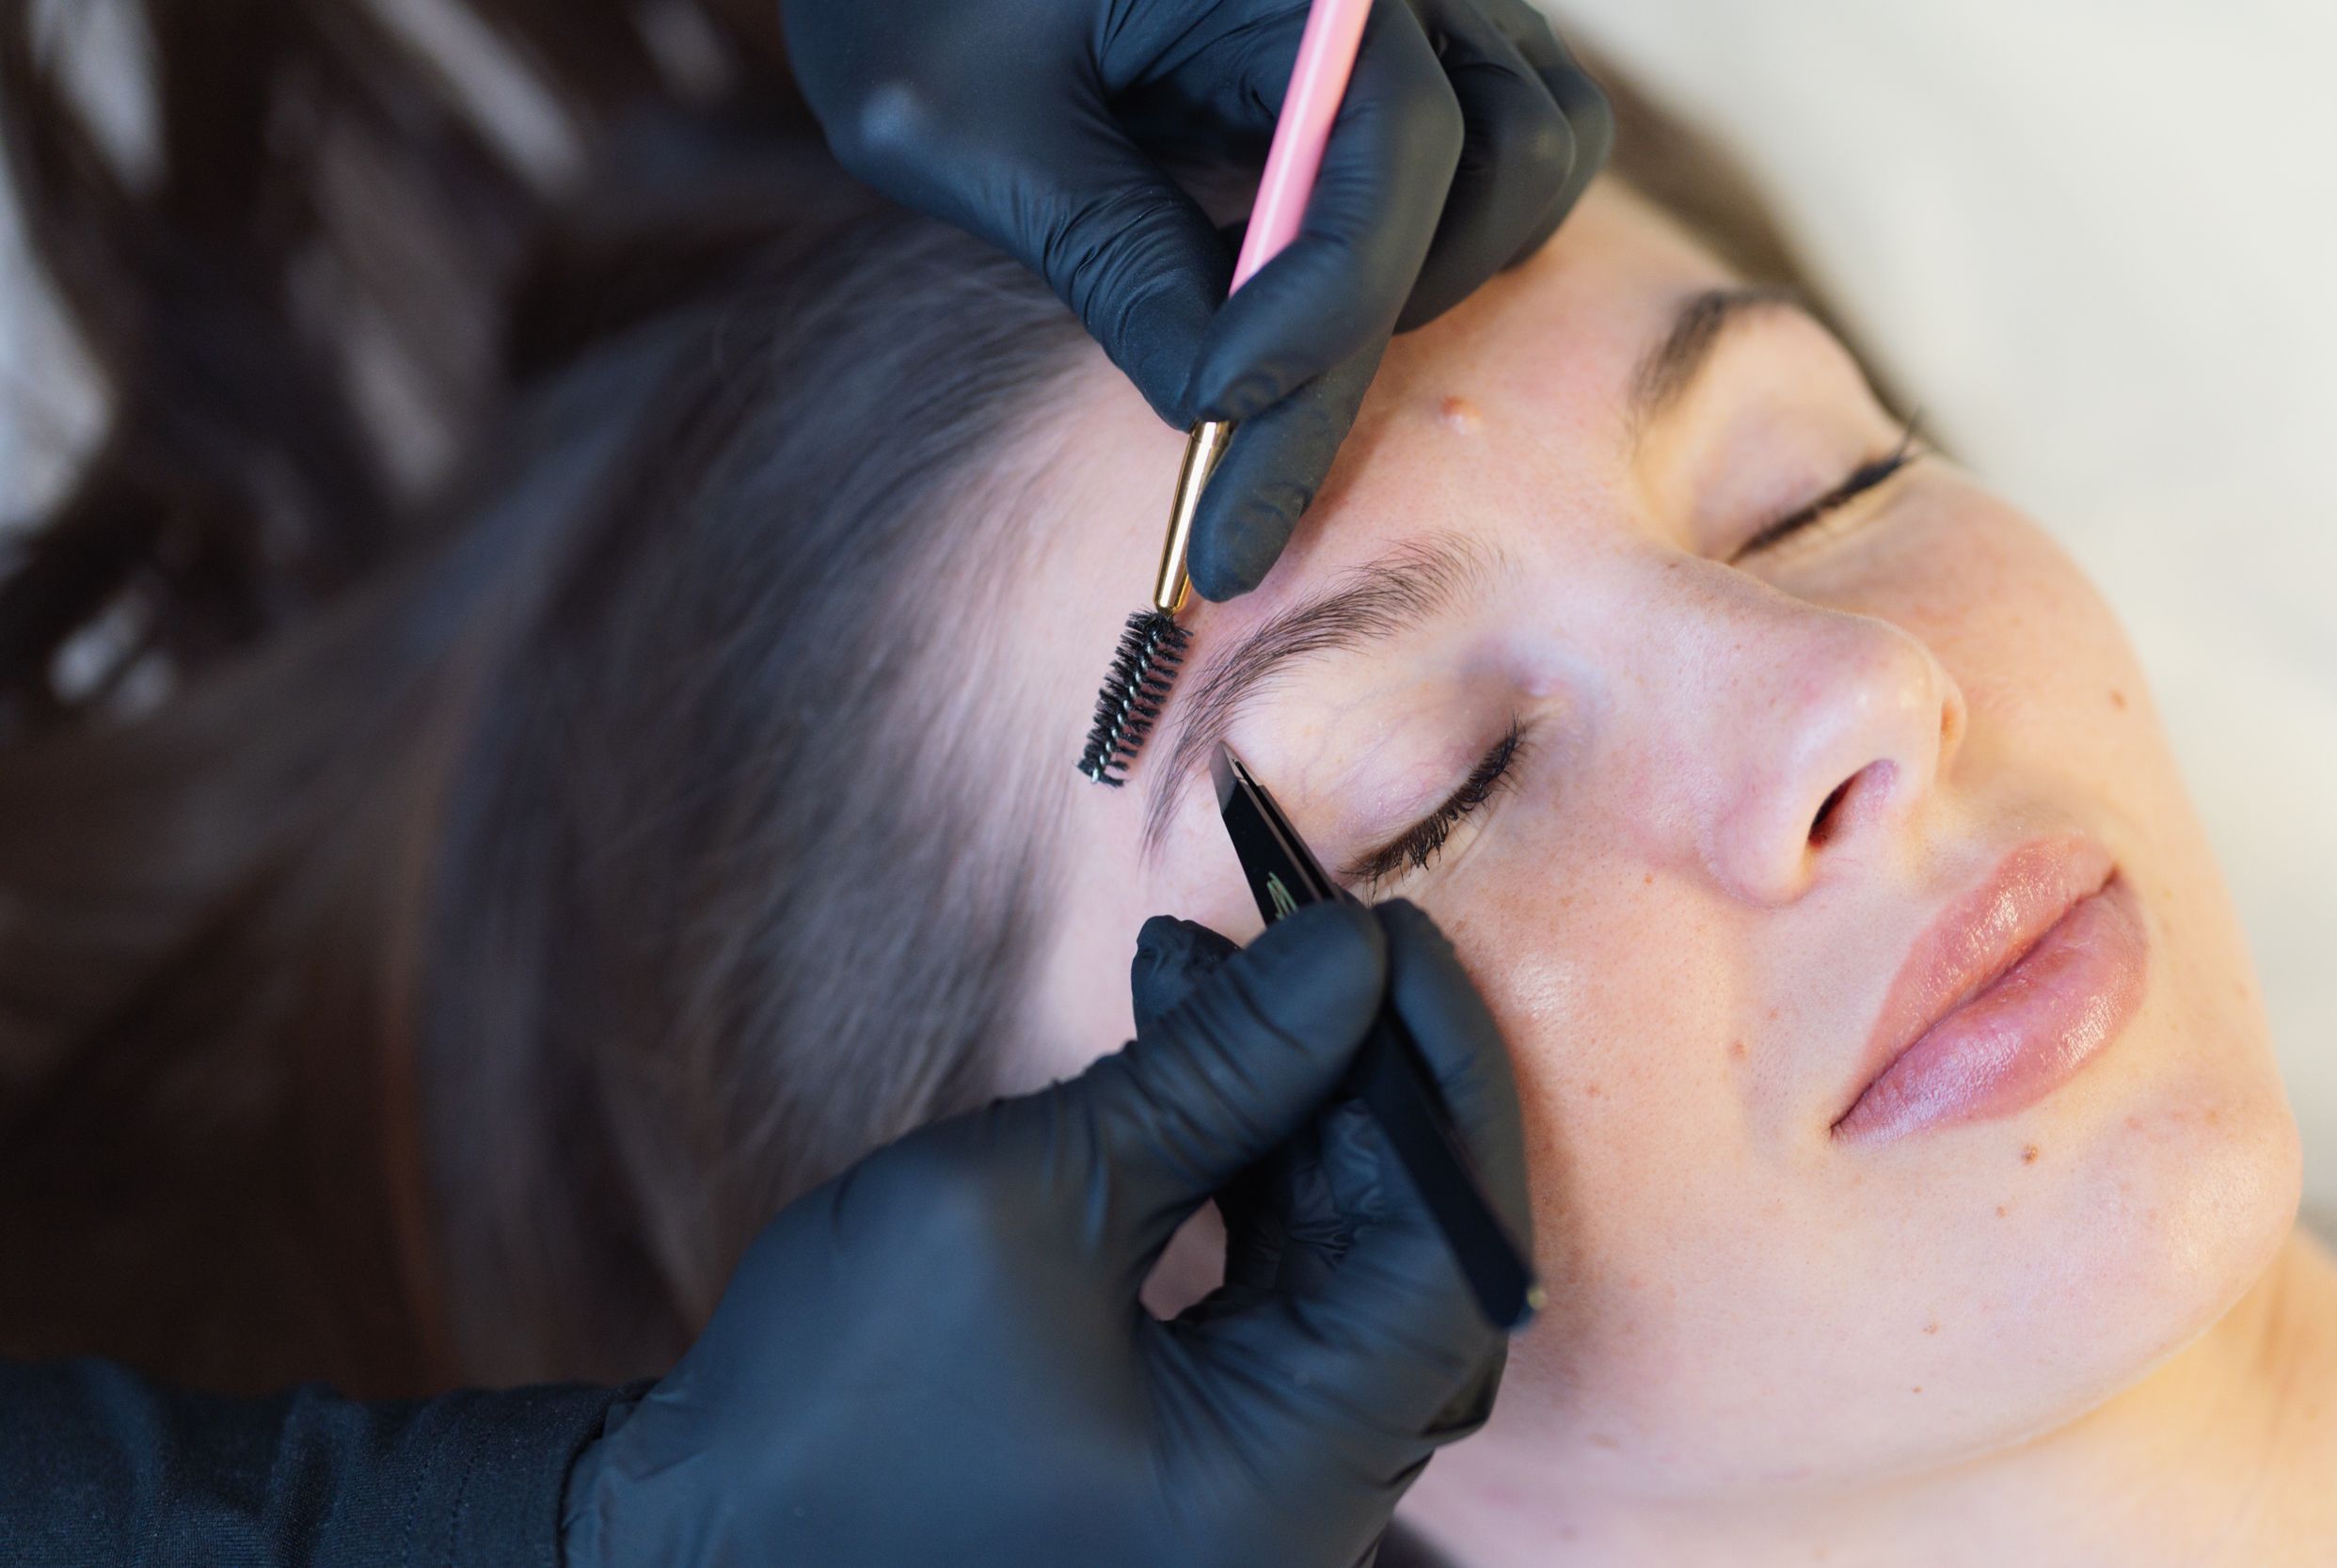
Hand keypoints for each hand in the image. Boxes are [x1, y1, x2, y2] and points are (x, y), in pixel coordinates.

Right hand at [560, 900, 1533, 1567]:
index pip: (1448, 1268)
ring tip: (1203, 965)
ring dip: (1291, 1104)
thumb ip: (1214, 1075)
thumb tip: (1346, 955)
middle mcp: (1298, 1506)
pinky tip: (1185, 1048)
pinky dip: (1242, 1167)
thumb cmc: (831, 1400)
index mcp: (1281, 1490)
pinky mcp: (1201, 1445)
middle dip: (1358, 1077)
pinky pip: (1271, 1288)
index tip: (1392, 939)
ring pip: (1340, 1261)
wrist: (697, 1532)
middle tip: (1310, 932)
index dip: (1440, 1084)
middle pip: (1406, 1258)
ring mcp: (1253, 1484)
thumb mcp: (1028, 1199)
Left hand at [778, 0, 1611, 599]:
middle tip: (1230, 509)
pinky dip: (1446, 249)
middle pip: (1492, 163)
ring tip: (1270, 374)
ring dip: (1434, 285)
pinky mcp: (1422, 52)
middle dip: (1352, 348)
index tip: (1214, 414)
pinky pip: (1515, 156)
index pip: (1393, 138)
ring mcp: (1426, 0)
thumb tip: (1210, 405)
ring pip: (1535, 158)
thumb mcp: (965, 121)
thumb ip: (1104, 251)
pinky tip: (1302, 309)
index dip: (1323, 302)